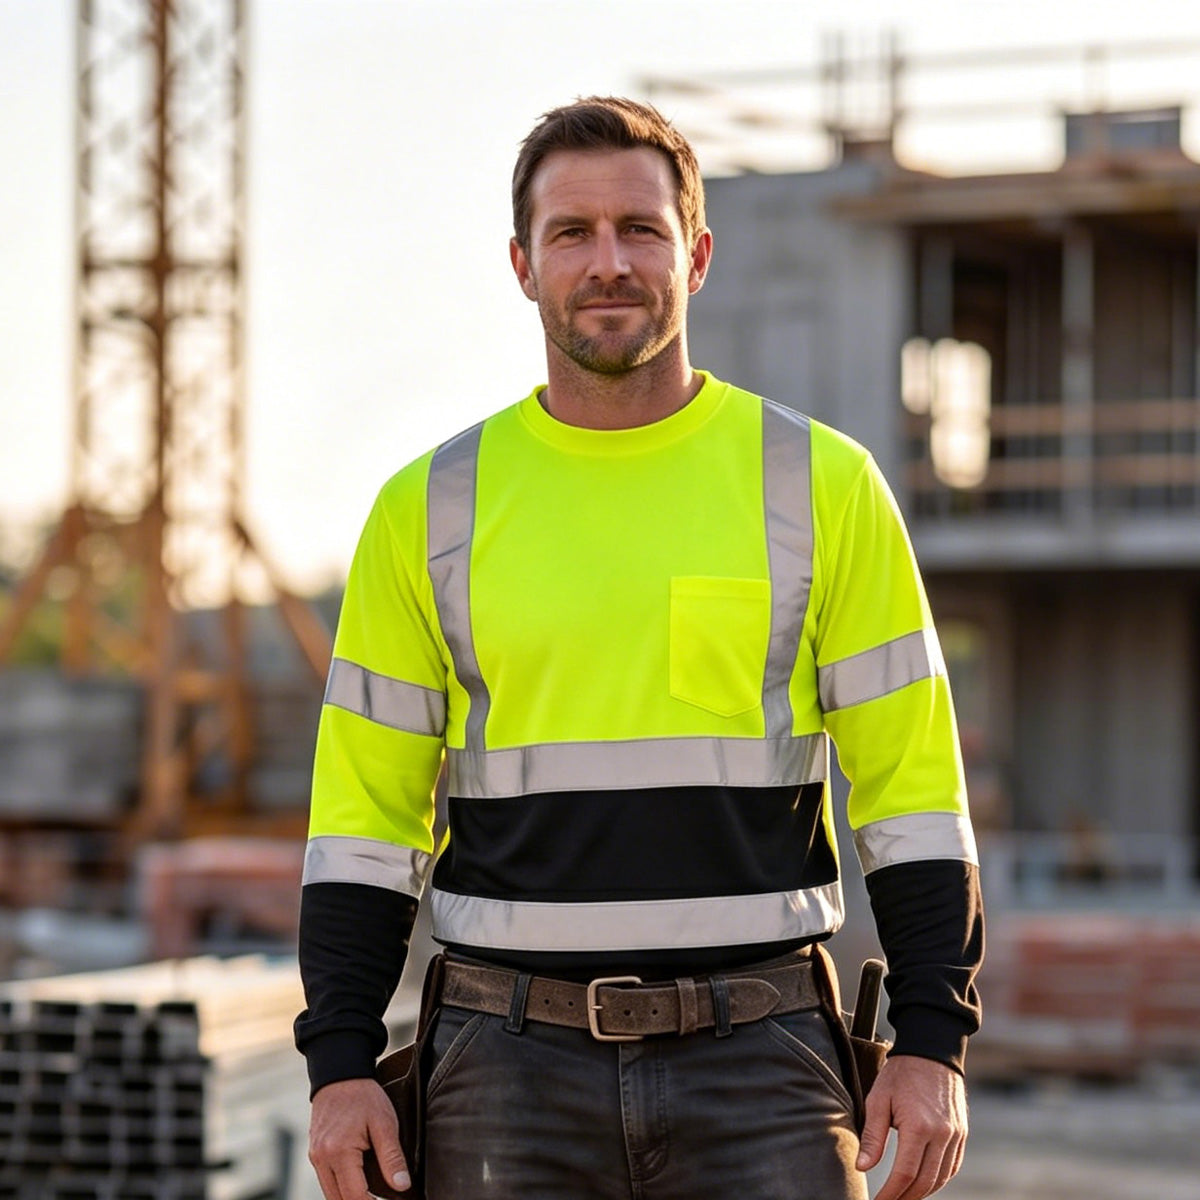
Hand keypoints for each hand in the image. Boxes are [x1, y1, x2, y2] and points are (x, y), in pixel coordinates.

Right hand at [309, 1077, 409, 1199]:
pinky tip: (359, 1180)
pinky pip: (326, 1180)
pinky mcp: (314, 1153)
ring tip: (372, 1191)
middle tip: (382, 1198)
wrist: (340, 1074)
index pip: (354, 1197)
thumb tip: (401, 1186)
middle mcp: (321, 1158)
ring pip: (331, 1193)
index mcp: (339, 1152)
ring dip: (349, 1196)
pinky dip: (341, 1186)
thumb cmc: (364, 1096)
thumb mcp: (385, 1123)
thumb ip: (392, 1157)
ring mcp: (315, 1157)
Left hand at [855, 1055, 966, 1199]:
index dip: (890, 1194)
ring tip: (902, 1196)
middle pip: (924, 1182)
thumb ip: (872, 1136)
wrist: (931, 1052)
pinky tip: (923, 1182)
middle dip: (904, 1198)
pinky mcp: (961, 1134)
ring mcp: (955, 1136)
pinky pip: (952, 1167)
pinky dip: (937, 1179)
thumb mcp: (879, 1099)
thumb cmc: (901, 1074)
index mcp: (919, 1126)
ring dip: (921, 1192)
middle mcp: (942, 1135)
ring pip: (940, 1178)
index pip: (904, 1174)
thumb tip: (863, 1167)